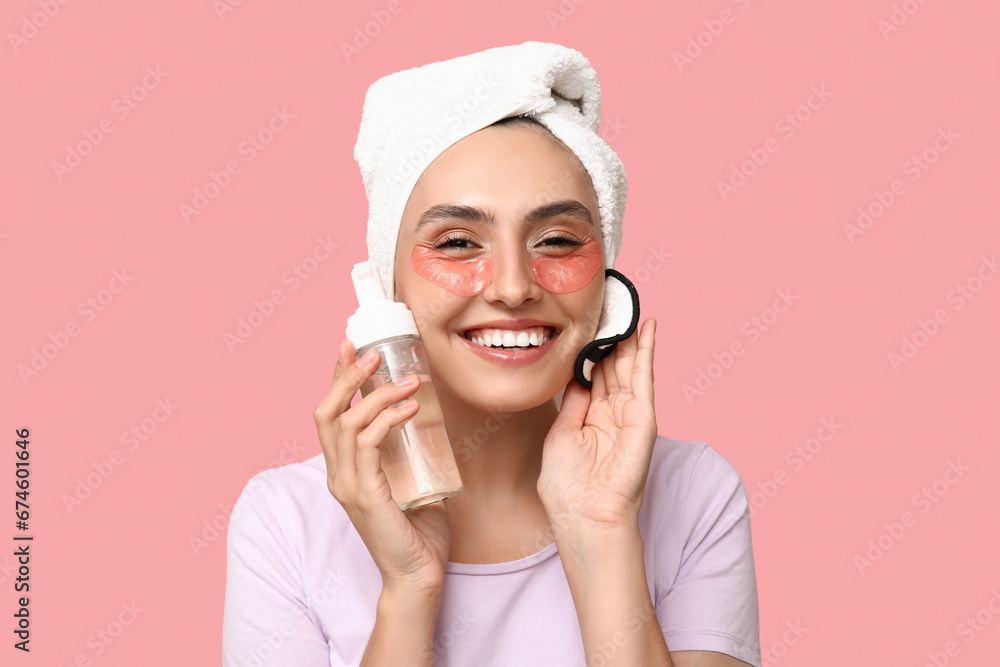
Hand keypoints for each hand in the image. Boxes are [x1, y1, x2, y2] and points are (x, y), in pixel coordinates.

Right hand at [313, 340, 450, 598]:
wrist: (418, 577)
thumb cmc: (419, 536)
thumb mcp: (415, 484)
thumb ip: (414, 458)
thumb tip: (430, 428)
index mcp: (345, 470)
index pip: (332, 416)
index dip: (338, 379)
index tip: (351, 347)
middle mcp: (339, 475)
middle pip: (326, 412)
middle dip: (346, 376)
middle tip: (374, 353)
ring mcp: (348, 485)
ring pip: (345, 423)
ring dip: (376, 394)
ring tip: (407, 378)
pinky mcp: (365, 495)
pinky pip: (367, 445)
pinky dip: (387, 419)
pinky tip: (410, 408)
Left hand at [537, 318, 657, 530]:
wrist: (586, 517)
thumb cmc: (568, 487)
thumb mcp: (561, 434)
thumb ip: (573, 403)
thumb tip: (577, 374)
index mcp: (590, 418)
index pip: (592, 374)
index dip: (590, 349)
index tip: (586, 322)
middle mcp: (611, 414)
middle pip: (612, 365)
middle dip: (610, 337)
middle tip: (607, 304)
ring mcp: (629, 415)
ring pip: (629, 366)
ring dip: (628, 337)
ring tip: (625, 306)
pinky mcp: (644, 418)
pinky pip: (645, 378)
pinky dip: (647, 352)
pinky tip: (647, 328)